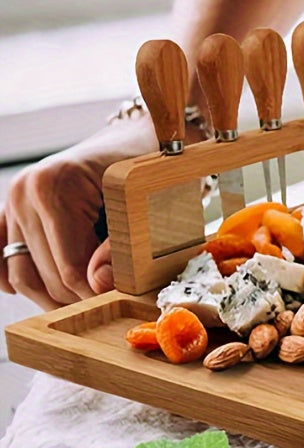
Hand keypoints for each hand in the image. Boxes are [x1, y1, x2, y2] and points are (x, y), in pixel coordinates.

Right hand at [1, 114, 158, 308]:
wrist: (133, 141)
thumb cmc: (145, 171)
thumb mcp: (143, 204)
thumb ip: (122, 245)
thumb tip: (98, 285)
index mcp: (56, 186)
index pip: (69, 268)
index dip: (96, 295)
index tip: (119, 303)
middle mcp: (25, 191)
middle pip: (45, 276)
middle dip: (77, 298)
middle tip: (108, 306)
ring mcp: (12, 201)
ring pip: (23, 274)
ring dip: (52, 297)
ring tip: (86, 303)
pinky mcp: (9, 211)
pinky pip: (4, 258)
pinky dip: (24, 278)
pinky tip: (49, 291)